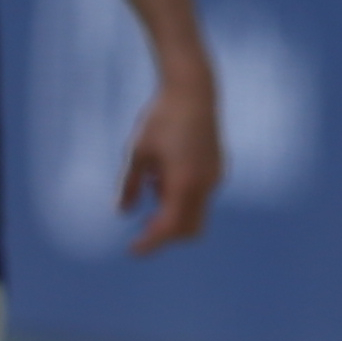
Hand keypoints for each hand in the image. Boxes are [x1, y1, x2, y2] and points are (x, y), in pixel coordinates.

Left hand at [121, 64, 224, 254]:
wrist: (193, 90)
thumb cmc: (161, 118)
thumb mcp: (137, 152)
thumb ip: (130, 185)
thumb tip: (123, 212)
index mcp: (183, 183)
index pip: (169, 228)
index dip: (151, 243)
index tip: (133, 250)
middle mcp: (205, 184)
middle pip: (188, 229)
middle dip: (166, 233)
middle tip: (143, 226)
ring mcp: (215, 176)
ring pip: (195, 212)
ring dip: (172, 212)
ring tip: (151, 183)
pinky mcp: (218, 168)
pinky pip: (200, 195)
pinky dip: (181, 197)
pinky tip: (164, 173)